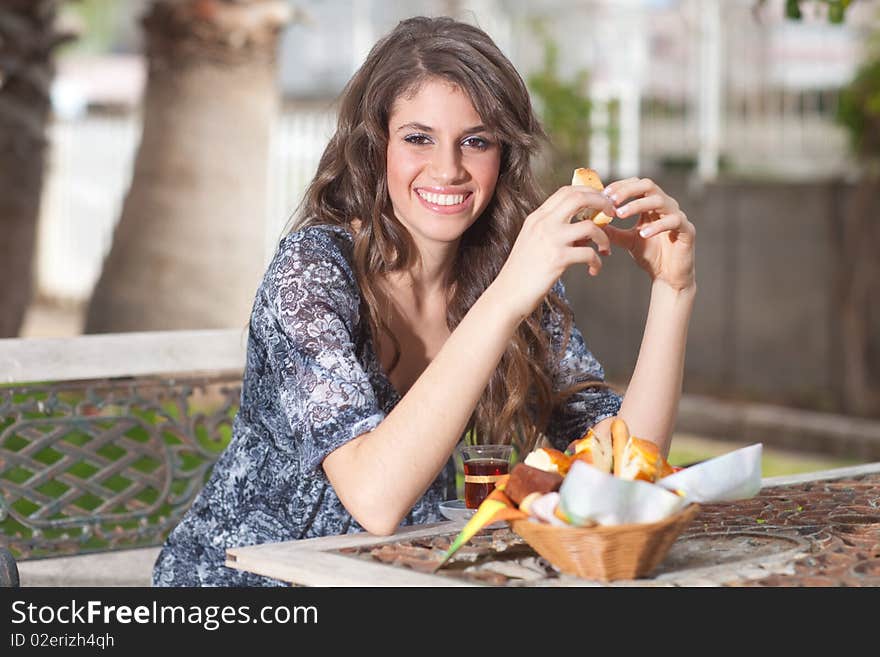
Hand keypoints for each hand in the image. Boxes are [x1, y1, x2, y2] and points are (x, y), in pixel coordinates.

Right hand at [495, 186, 616, 318]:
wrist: (508, 294)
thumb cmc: (522, 271)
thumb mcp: (533, 241)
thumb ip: (552, 229)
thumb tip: (583, 225)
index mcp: (537, 217)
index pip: (566, 191)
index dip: (588, 192)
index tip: (600, 202)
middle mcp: (543, 224)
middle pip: (579, 198)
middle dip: (602, 202)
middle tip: (611, 214)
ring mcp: (551, 241)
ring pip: (590, 226)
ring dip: (604, 237)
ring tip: (605, 249)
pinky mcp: (558, 260)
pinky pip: (589, 254)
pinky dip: (597, 262)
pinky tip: (593, 269)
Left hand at [602, 177, 695, 291]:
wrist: (668, 277)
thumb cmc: (650, 255)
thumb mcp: (627, 241)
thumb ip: (613, 231)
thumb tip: (593, 224)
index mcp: (652, 205)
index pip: (637, 184)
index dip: (621, 186)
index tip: (604, 193)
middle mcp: (666, 205)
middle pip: (648, 185)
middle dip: (628, 190)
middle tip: (611, 200)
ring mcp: (678, 216)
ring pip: (659, 200)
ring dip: (637, 205)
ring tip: (620, 215)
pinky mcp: (687, 230)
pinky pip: (674, 221)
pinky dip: (657, 225)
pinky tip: (643, 233)